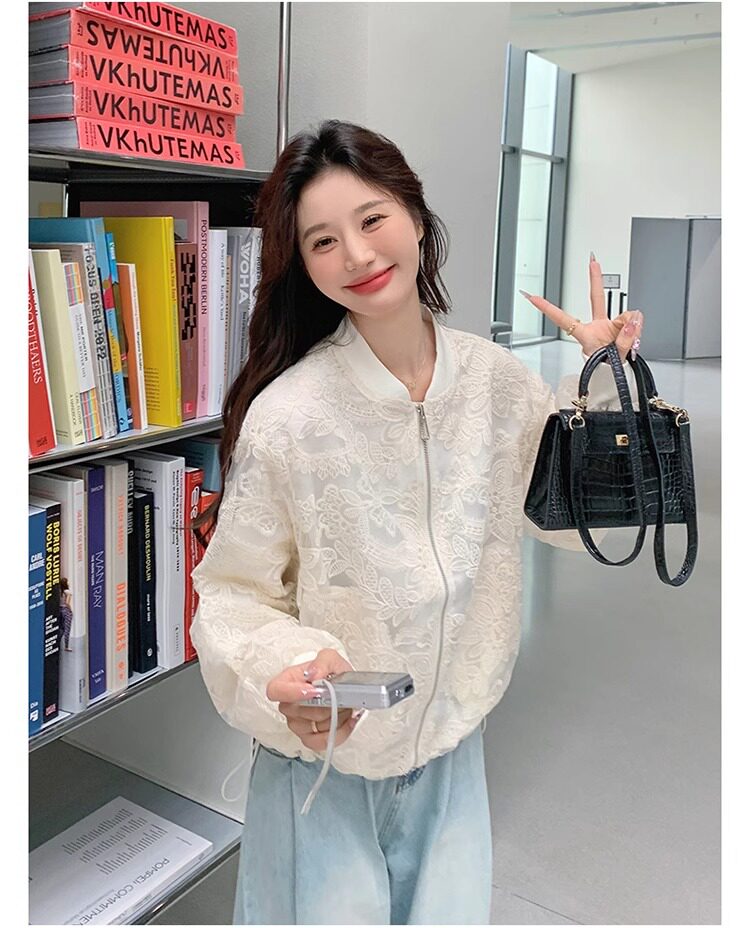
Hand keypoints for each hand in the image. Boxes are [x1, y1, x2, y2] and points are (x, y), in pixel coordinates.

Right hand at [266, 648, 359, 750]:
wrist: (347, 689)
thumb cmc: (333, 673)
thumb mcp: (332, 658)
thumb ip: (323, 661)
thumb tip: (314, 674)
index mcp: (289, 680)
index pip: (275, 690)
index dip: (291, 693)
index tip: (314, 692)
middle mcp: (290, 703)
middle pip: (296, 712)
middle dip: (322, 705)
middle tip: (337, 695)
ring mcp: (298, 722)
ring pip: (310, 728)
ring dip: (332, 717)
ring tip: (344, 705)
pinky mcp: (309, 737)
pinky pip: (319, 743)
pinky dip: (338, 733)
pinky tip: (348, 721)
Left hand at [520, 254, 643, 362]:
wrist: (619, 378)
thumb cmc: (609, 371)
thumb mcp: (614, 358)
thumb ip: (624, 338)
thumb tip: (633, 319)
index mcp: (586, 335)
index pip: (563, 318)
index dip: (547, 308)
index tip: (532, 297)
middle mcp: (597, 327)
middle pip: (596, 299)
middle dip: (595, 279)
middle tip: (592, 260)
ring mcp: (610, 326)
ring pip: (625, 315)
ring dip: (630, 326)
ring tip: (630, 341)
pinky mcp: (622, 327)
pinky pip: (633, 319)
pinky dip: (637, 326)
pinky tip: (635, 334)